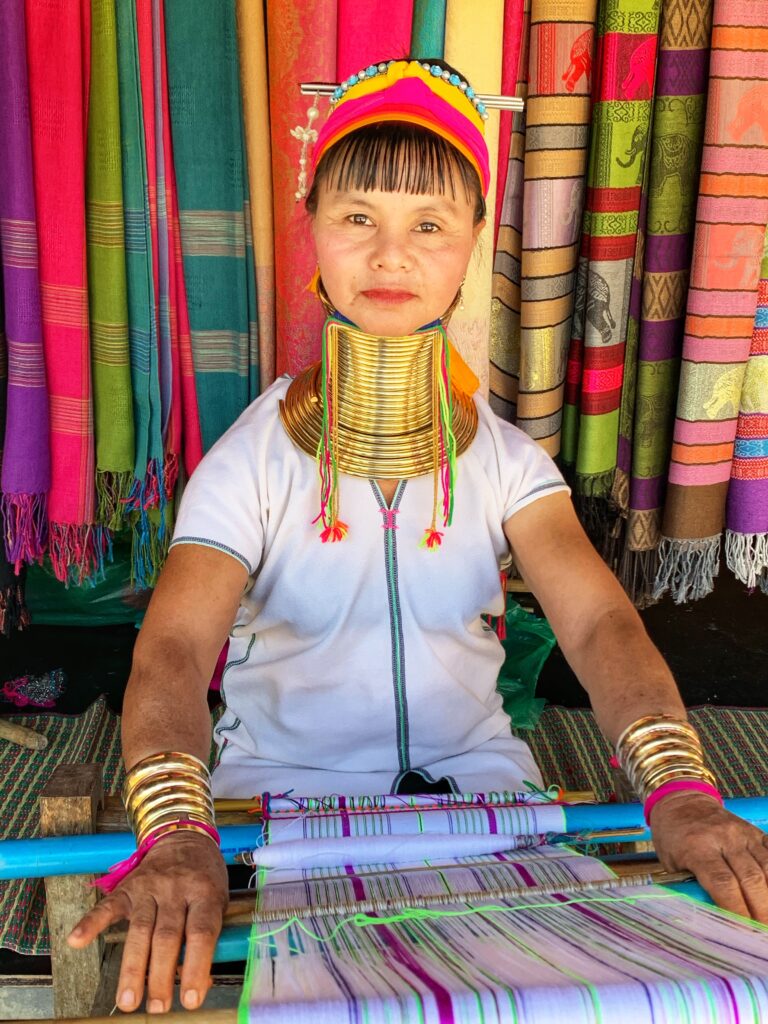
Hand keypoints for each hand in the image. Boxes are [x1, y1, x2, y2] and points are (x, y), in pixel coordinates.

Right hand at [67, 832, 228, 1012]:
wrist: (184, 836)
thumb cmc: (205, 877)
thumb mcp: (219, 901)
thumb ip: (211, 938)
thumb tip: (201, 985)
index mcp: (204, 892)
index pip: (200, 932)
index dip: (195, 966)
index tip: (191, 999)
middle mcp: (175, 889)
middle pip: (166, 935)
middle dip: (161, 975)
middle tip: (157, 1008)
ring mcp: (149, 887)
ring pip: (140, 930)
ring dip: (133, 968)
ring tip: (128, 1001)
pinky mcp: (127, 887)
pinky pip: (108, 906)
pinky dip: (90, 923)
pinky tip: (76, 941)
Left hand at [650, 792, 767, 922]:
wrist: (682, 801)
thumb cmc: (673, 837)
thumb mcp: (671, 863)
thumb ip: (689, 887)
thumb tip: (711, 919)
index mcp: (697, 846)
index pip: (722, 883)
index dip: (736, 910)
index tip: (743, 932)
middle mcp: (723, 838)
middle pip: (750, 879)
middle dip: (760, 910)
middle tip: (761, 933)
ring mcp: (742, 833)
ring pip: (767, 868)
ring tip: (766, 918)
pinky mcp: (755, 832)